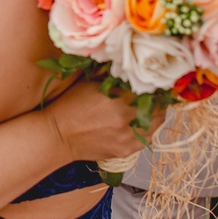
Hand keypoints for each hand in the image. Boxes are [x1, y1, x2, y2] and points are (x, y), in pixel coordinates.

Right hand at [44, 79, 166, 163]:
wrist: (57, 135)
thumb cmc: (70, 105)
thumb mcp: (90, 82)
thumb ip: (114, 75)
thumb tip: (133, 67)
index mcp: (118, 98)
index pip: (152, 89)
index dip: (156, 84)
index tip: (155, 80)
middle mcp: (126, 119)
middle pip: (160, 107)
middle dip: (159, 99)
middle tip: (154, 93)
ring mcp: (128, 137)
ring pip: (158, 124)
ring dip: (156, 114)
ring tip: (149, 108)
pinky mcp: (126, 151)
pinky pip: (148, 139)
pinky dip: (148, 129)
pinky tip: (139, 123)